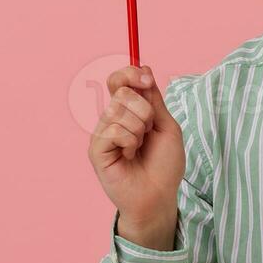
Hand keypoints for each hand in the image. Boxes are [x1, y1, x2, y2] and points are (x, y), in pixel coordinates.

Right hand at [87, 65, 186, 249]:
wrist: (159, 195)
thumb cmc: (164, 165)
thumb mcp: (166, 126)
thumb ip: (154, 99)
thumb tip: (143, 66)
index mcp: (128, 111)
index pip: (120, 80)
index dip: (131, 74)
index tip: (147, 81)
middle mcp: (111, 119)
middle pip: (122, 92)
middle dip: (145, 110)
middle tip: (149, 132)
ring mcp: (102, 134)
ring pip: (119, 111)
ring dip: (140, 129)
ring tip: (139, 148)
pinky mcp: (96, 150)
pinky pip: (113, 130)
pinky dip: (129, 142)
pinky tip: (128, 156)